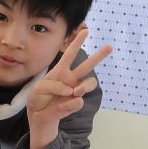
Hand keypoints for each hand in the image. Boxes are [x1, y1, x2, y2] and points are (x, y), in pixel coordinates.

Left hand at [26, 26, 111, 148]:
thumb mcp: (37, 89)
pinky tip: (61, 106)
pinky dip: (68, 104)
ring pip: (90, 83)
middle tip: (110, 46)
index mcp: (60, 71)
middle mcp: (71, 79)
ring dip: (85, 86)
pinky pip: (77, 101)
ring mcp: (75, 91)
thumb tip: (70, 90)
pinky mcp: (75, 104)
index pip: (69, 54)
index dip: (77, 42)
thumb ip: (52, 86)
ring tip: (76, 91)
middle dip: (99, 56)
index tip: (85, 30)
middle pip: (87, 65)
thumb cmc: (38, 100)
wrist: (38, 118)